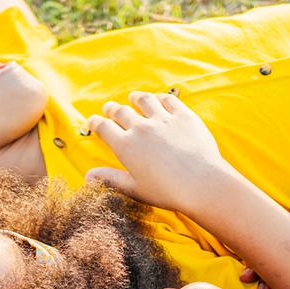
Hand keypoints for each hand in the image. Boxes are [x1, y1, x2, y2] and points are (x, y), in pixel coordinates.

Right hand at [86, 92, 237, 212]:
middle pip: (121, 112)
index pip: (103, 128)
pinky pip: (168, 100)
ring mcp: (163, 119)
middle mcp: (141, 128)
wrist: (201, 184)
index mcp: (125, 146)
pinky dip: (160, 98)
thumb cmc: (167, 192)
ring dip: (136, 98)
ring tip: (133, 97)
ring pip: (144, 101)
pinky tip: (159, 99)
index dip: (95, 122)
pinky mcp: (184, 116)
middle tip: (109, 107)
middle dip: (112, 109)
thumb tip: (88, 176)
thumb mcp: (134, 188)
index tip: (92, 120)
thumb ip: (110, 179)